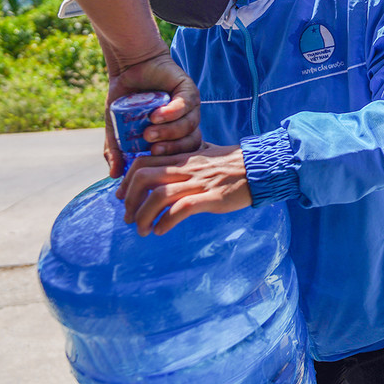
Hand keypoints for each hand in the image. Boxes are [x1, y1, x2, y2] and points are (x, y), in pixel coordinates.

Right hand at [104, 53, 201, 178]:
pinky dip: (173, 112)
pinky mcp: (188, 89)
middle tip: (152, 149)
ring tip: (149, 131)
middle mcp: (186, 122)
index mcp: (176, 135)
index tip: (149, 162)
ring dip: (170, 131)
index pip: (182, 155)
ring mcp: (190, 106)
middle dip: (171, 148)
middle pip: (190, 142)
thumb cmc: (126, 99)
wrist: (129, 68)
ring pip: (189, 124)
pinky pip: (186, 104)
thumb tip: (114, 175)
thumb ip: (116, 150)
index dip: (169, 161)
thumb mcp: (117, 128)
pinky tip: (157, 115)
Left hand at [117, 142, 251, 235]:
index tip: (121, 197)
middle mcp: (186, 168)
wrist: (262, 167)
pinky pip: (182, 209)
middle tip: (128, 217)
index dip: (126, 180)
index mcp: (183, 158)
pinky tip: (160, 230)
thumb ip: (187, 156)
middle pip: (144, 178)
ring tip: (142, 230)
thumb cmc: (235, 163)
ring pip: (159, 195)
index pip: (142, 162)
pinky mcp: (212, 198)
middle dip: (130, 199)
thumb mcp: (206, 153)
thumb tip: (172, 162)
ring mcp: (199, 183)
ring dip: (144, 215)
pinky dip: (166, 221)